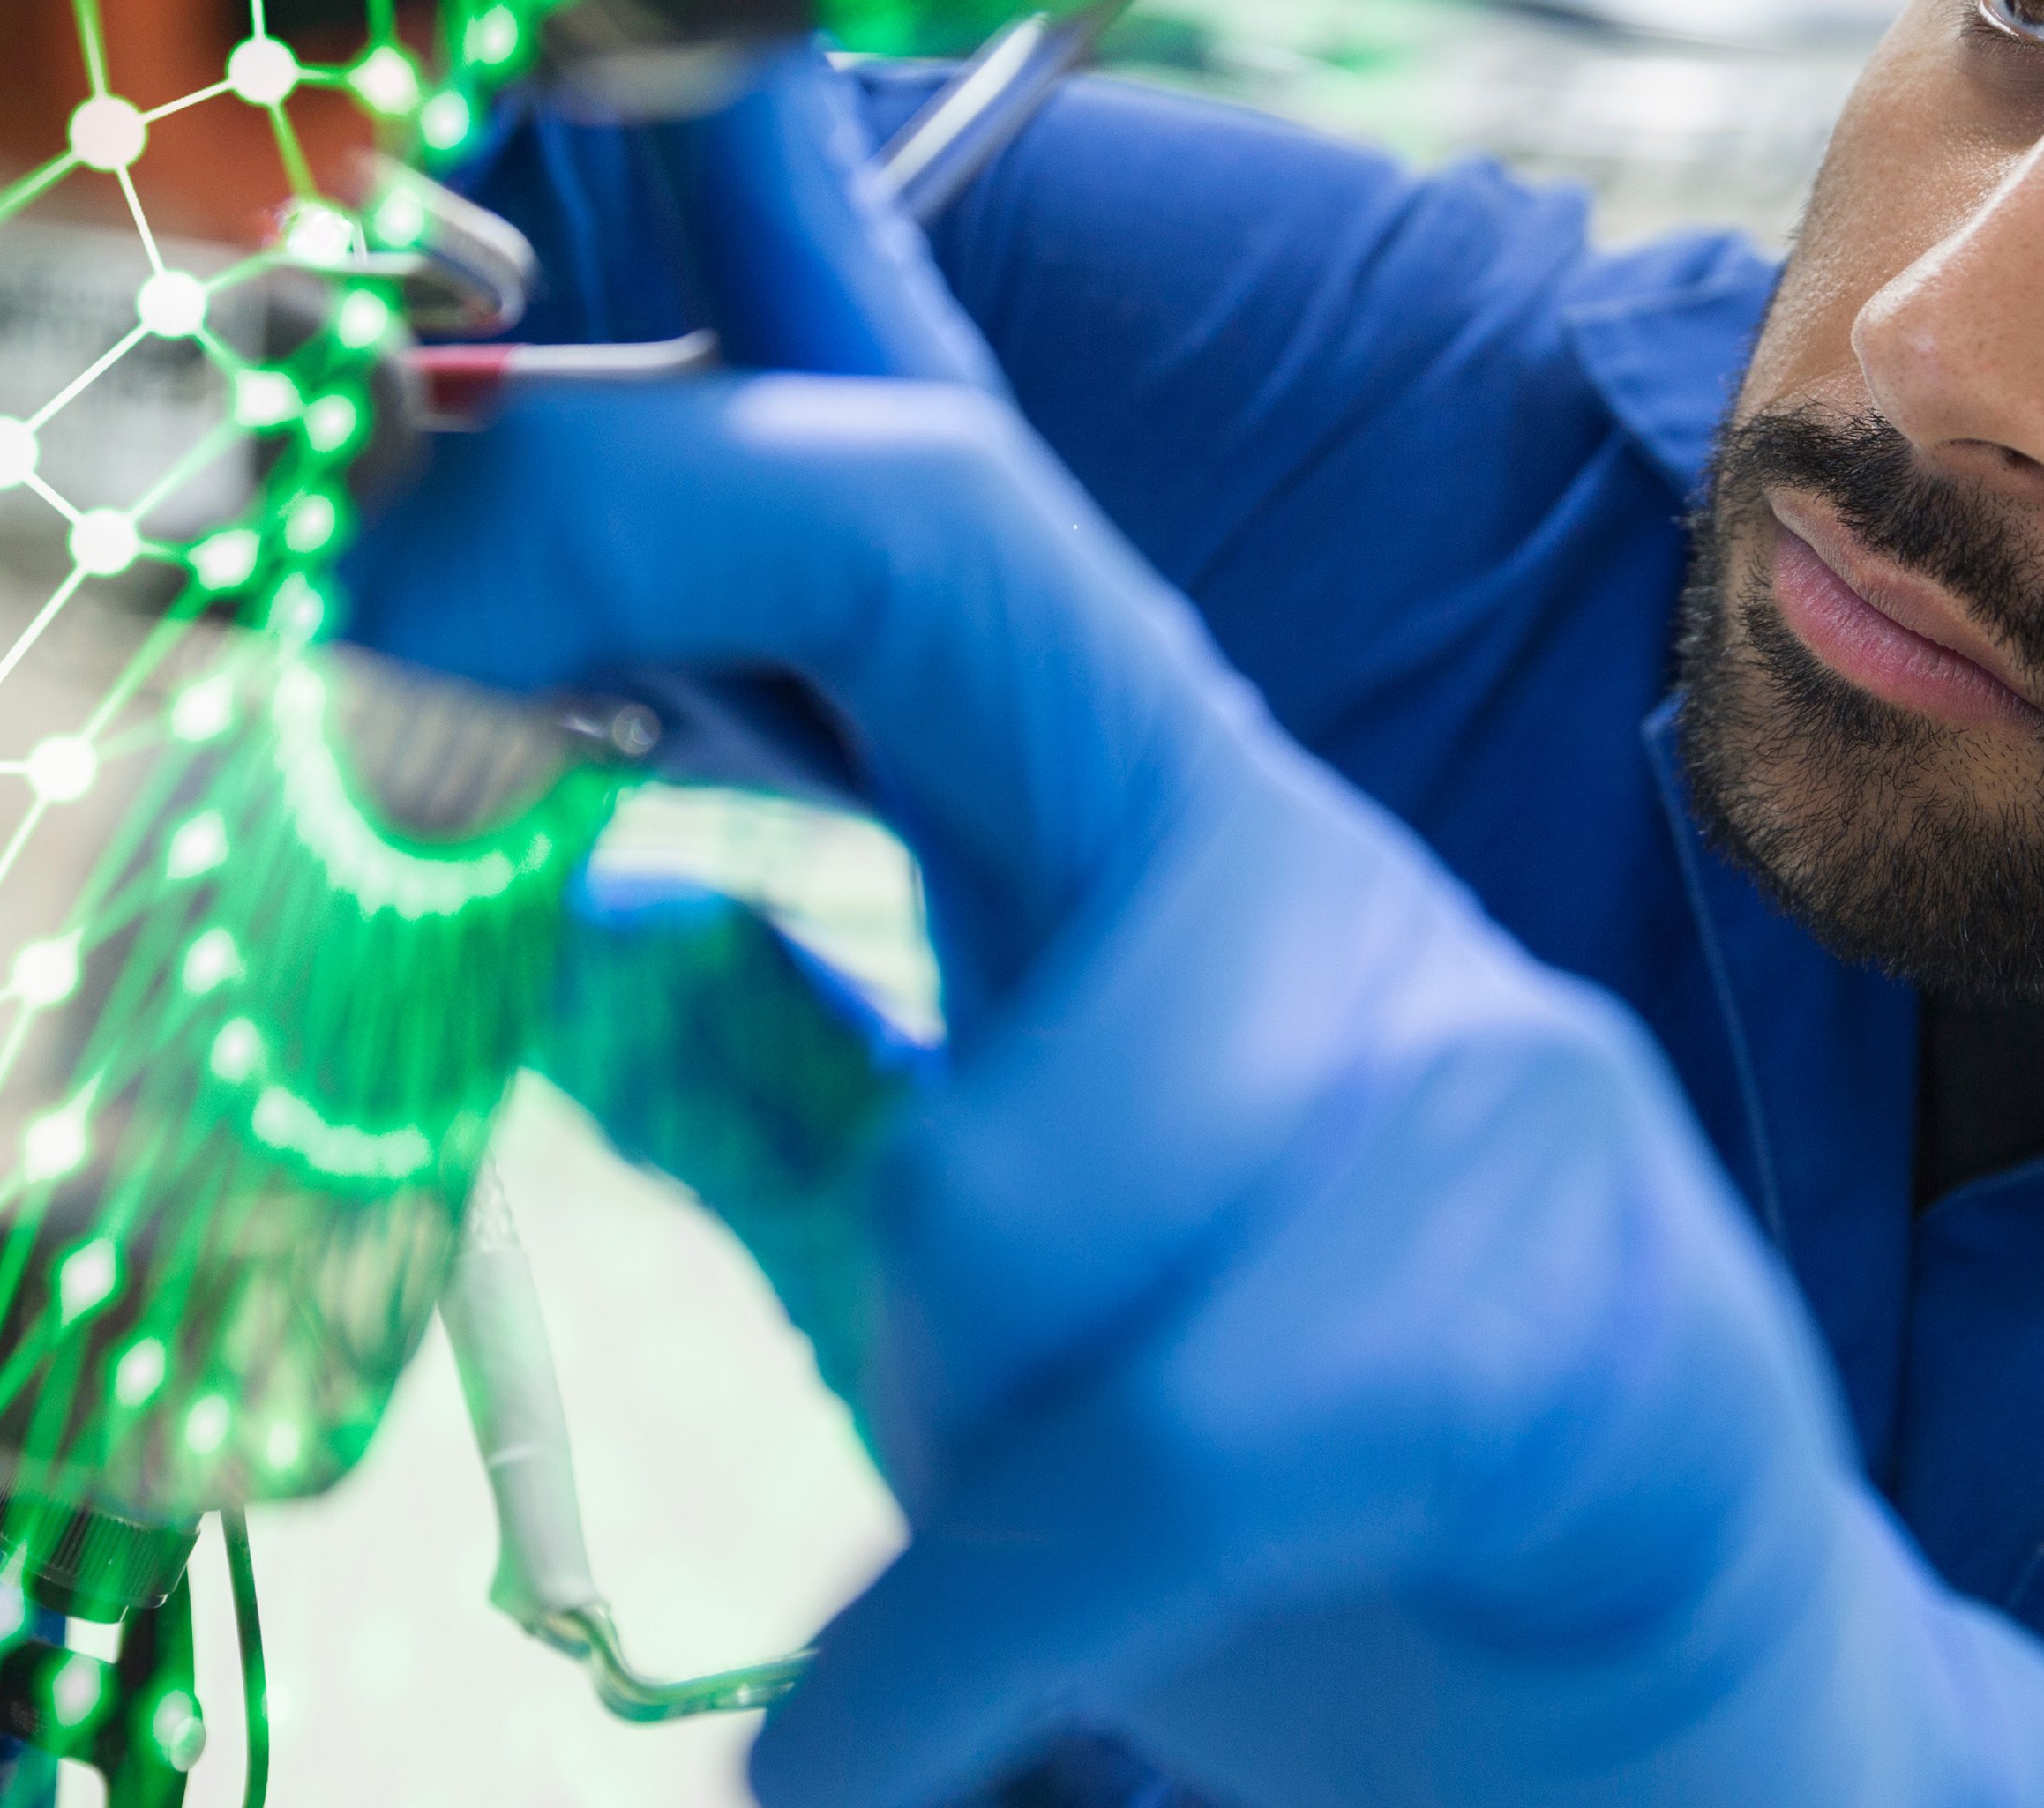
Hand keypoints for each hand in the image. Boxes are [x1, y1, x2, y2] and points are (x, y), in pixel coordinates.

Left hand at [342, 372, 2043, 1807]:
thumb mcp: (997, 1246)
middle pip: (935, 534)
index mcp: (1136, 819)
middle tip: (362, 709)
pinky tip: (847, 1762)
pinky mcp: (1556, 1316)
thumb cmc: (1310, 1459)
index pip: (902, 477)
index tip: (370, 414)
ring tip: (956, 1574)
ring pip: (990, 1163)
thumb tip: (531, 934)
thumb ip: (782, 1073)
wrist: (1681, 1705)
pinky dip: (949, 1646)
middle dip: (624, 536)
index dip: (645, 375)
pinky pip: (1152, 1458)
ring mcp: (1450, 1057)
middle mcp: (1283, 860)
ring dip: (916, 1393)